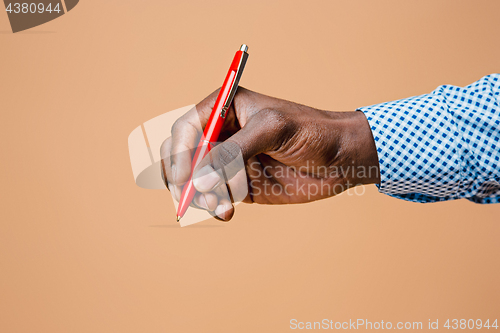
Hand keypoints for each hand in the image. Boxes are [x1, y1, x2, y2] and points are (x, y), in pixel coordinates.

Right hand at [160, 87, 379, 220]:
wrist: (342, 158)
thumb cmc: (313, 131)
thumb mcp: (273, 129)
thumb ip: (234, 151)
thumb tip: (199, 180)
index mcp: (226, 107)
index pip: (187, 127)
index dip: (179, 151)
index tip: (183, 176)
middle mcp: (223, 133)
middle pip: (182, 154)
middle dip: (183, 178)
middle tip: (194, 197)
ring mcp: (229, 161)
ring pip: (194, 180)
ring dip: (200, 197)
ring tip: (223, 206)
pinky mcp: (238, 185)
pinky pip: (213, 197)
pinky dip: (213, 206)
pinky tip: (226, 212)